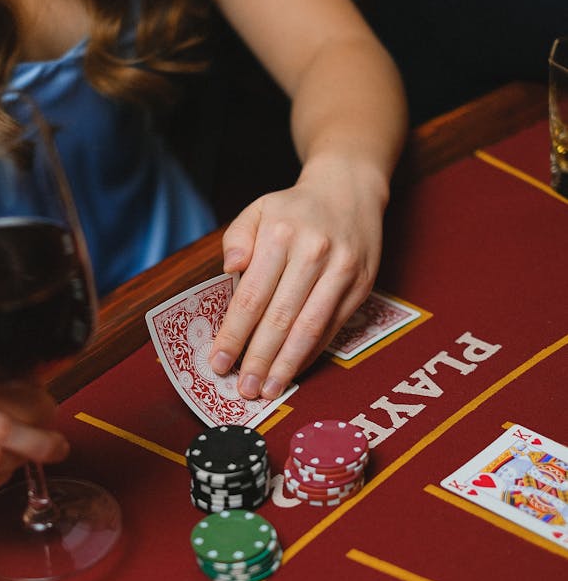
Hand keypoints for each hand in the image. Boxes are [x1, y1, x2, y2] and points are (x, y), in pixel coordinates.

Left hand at [209, 157, 387, 398]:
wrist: (349, 191)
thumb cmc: (295, 209)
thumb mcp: (259, 210)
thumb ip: (237, 238)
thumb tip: (230, 270)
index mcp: (281, 233)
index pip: (251, 296)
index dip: (234, 334)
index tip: (219, 362)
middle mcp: (314, 252)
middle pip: (280, 317)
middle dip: (258, 358)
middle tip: (243, 388)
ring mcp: (342, 270)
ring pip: (310, 328)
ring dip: (287, 364)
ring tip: (268, 390)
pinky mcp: (361, 285)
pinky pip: (333, 327)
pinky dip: (312, 352)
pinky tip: (294, 370)